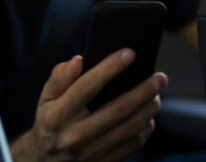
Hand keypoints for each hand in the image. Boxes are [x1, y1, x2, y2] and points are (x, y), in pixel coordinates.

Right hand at [10, 49, 167, 161]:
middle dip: (144, 90)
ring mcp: (89, 153)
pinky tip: (148, 116)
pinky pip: (132, 145)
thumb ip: (59, 78)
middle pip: (118, 110)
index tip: (130, 53)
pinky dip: (145, 129)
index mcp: (57, 116)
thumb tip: (78, 60)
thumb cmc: (49, 124)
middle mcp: (74, 136)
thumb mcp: (45, 100)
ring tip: (157, 94)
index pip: (87, 87)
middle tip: (160, 77)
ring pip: (130, 128)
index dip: (110, 67)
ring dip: (149, 109)